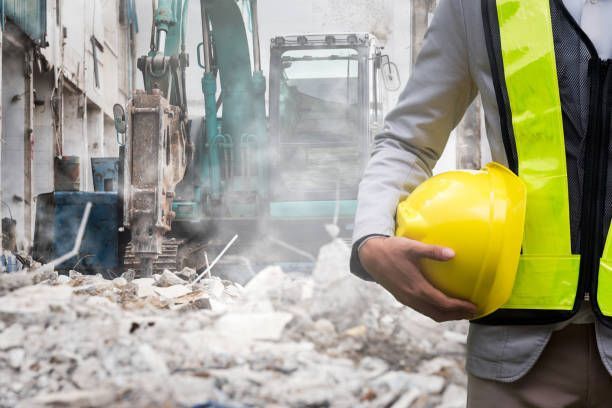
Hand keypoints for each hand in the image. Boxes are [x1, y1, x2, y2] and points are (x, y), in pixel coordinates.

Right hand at [359, 236, 476, 321]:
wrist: (370, 256)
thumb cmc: (392, 249)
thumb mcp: (412, 247)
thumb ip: (432, 251)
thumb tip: (453, 254)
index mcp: (416, 288)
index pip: (443, 303)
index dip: (460, 307)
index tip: (474, 306)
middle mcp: (412, 298)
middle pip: (438, 313)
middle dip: (457, 315)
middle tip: (473, 313)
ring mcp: (406, 299)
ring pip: (430, 314)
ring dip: (447, 315)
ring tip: (461, 312)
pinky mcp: (403, 298)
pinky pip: (423, 310)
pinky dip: (436, 311)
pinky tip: (442, 304)